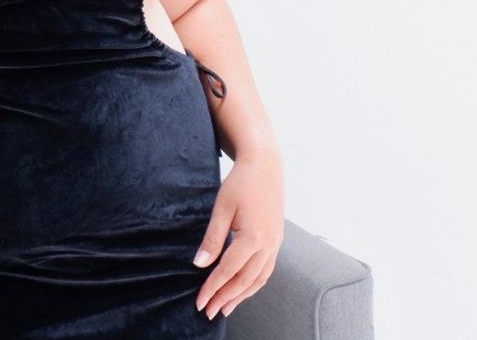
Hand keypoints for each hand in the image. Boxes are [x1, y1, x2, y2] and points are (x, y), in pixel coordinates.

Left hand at [193, 148, 284, 319]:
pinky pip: (266, 270)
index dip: (213, 288)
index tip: (200, 301)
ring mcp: (275, 244)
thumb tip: (199, 264)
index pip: (228, 271)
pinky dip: (254, 284)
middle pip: (245, 281)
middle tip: (209, 312)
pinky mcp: (277, 240)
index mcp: (254, 238)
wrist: (265, 165)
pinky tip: (244, 288)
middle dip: (226, 298)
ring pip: (259, 279)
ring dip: (241, 296)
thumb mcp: (222, 208)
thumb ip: (212, 238)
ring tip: (226, 307)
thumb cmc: (241, 182)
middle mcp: (268, 245)